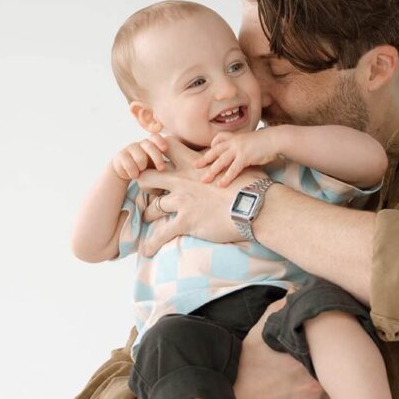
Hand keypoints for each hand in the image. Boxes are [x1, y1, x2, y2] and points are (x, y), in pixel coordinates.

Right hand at [111, 134, 168, 180]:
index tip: (165, 149)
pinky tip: (134, 175)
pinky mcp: (120, 156)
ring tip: (142, 172)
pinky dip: (133, 172)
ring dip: (143, 167)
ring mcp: (129, 149)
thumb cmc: (147, 170)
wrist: (125, 172)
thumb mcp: (157, 167)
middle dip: (157, 157)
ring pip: (140, 157)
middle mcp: (140, 144)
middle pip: (149, 146)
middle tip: (161, 168)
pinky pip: (129, 164)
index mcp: (150, 144)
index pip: (155, 137)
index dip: (160, 141)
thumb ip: (167, 165)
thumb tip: (179, 169)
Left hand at [136, 138, 267, 256]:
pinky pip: (161, 234)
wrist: (255, 205)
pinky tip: (147, 251)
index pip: (167, 147)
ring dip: (148, 215)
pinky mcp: (185, 221)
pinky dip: (152, 244)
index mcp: (193, 165)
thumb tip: (228, 164)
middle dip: (143, 184)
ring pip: (152, 208)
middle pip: (148, 177)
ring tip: (146, 221)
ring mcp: (182, 201)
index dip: (159, 153)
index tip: (157, 162)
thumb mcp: (234, 166)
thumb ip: (222, 164)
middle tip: (146, 192)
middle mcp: (182, 181)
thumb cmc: (250, 185)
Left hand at [195, 130, 278, 185]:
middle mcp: (234, 142)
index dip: (212, 146)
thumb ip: (241, 148)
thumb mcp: (250, 141)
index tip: (207, 153)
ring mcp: (239, 149)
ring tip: (204, 180)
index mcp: (235, 137)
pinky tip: (221, 185)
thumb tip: (238, 157)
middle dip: (204, 160)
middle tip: (194, 167)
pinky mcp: (245, 157)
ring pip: (221, 161)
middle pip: (215, 151)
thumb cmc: (265, 142)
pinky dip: (226, 177)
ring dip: (212, 171)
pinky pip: (233, 169)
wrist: (276, 139)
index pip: (219, 139)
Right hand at [231, 298, 330, 398]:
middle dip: (328, 367)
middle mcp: (317, 388)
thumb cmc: (244, 366)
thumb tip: (296, 294)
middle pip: (335, 375)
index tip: (326, 343)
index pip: (335, 353)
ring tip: (304, 377)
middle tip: (315, 359)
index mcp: (310, 363)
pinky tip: (294, 394)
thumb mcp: (260, 332)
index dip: (333, 347)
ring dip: (322, 385)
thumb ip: (281, 309)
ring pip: (328, 394)